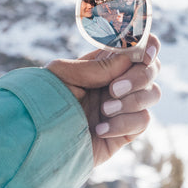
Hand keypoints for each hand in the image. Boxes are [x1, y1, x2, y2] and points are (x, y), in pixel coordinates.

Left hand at [46, 36, 161, 165]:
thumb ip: (96, 67)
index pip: (137, 47)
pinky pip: (142, 121)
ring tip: (103, 112)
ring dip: (132, 101)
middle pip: (152, 70)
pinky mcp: (125, 132)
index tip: (146, 54)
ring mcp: (123, 107)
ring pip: (153, 94)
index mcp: (104, 63)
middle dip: (139, 77)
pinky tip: (100, 130)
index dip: (149, 45)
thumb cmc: (42, 102)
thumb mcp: (62, 75)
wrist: (34, 141)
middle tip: (113, 90)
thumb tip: (129, 59)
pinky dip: (124, 124)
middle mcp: (118, 82)